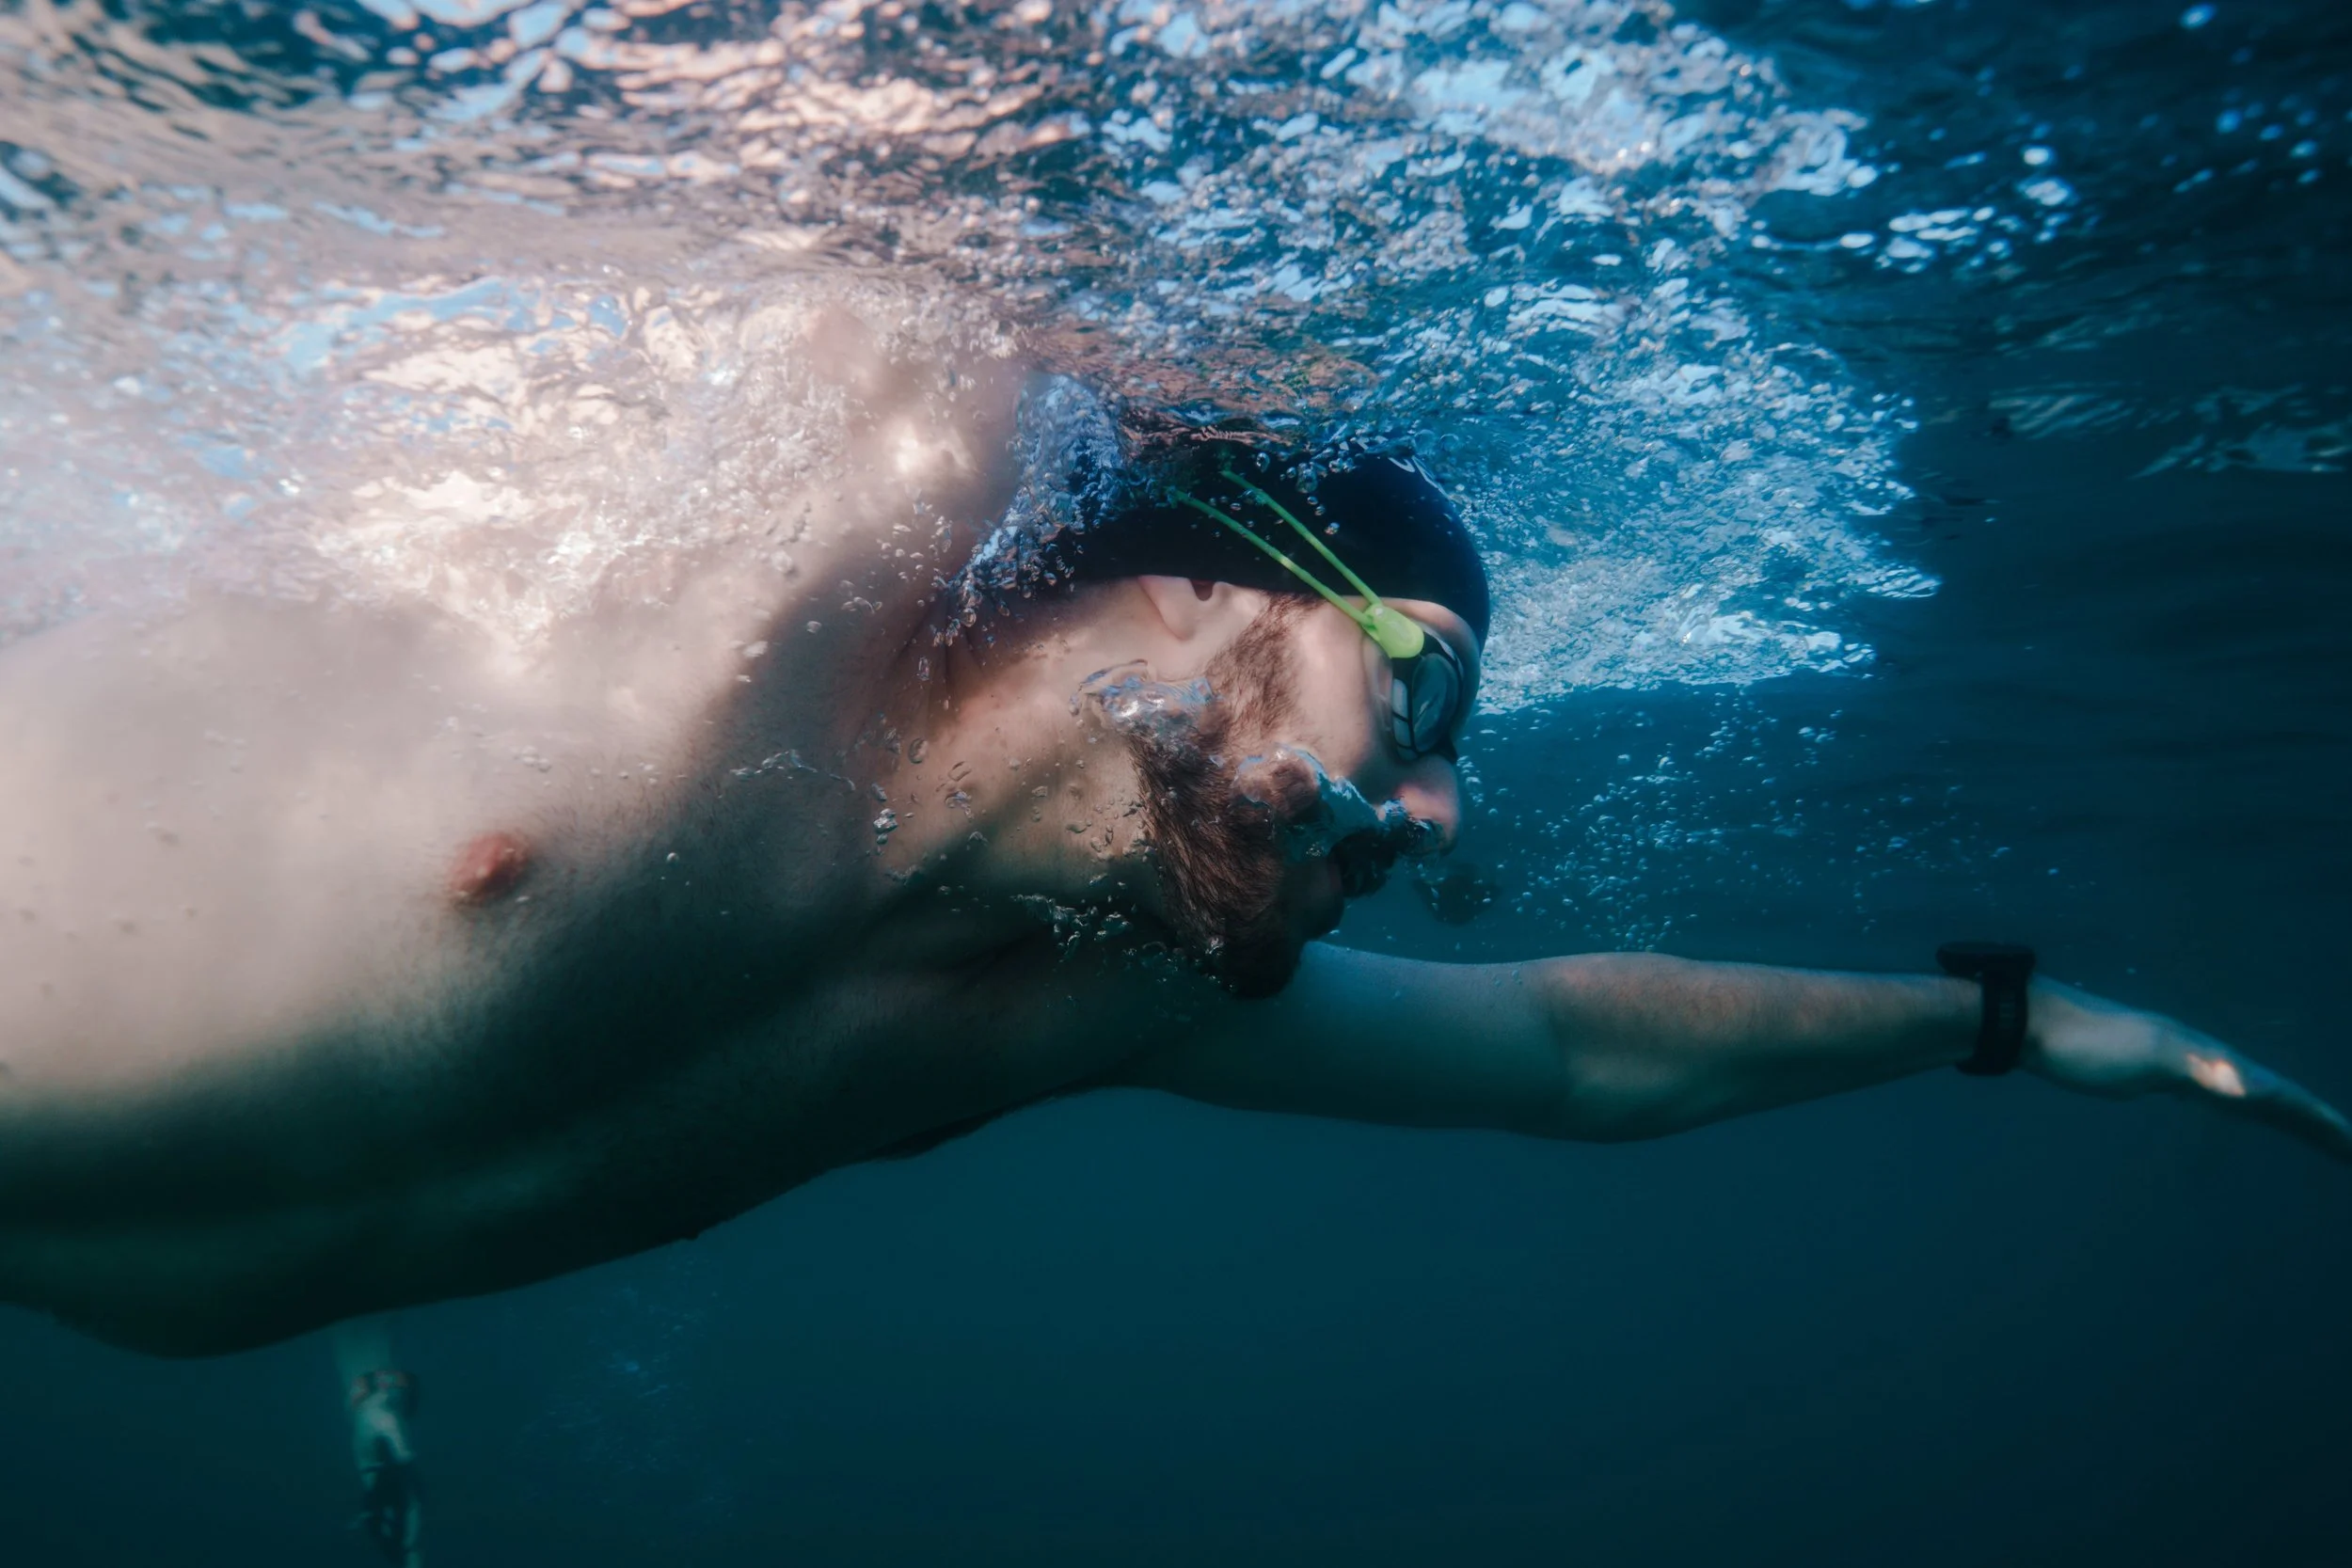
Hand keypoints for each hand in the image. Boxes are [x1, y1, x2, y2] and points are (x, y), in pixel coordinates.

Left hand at [349, 1371, 422, 1567]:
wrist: (376, 1416)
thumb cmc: (384, 1421)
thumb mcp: (390, 1431)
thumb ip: (399, 1445)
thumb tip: (409, 1459)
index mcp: (409, 1479)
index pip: (413, 1510)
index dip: (412, 1530)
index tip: (410, 1548)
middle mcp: (402, 1490)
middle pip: (406, 1524)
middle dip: (409, 1548)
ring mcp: (389, 1493)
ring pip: (391, 1526)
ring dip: (391, 1546)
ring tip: (397, 1565)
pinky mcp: (376, 1492)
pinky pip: (376, 1518)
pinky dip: (375, 1534)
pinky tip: (376, 1546)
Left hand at [2025, 979, 2351, 1163]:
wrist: (2030, 1024)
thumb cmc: (2086, 1043)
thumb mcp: (2146, 1057)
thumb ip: (2199, 1068)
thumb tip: (2250, 1090)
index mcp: (2209, 1055)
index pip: (2280, 1092)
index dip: (2319, 1119)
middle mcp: (2202, 1055)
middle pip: (2273, 1094)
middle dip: (2314, 1124)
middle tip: (2351, 1152)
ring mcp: (2178, 1062)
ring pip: (2246, 1093)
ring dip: (2281, 1115)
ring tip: (2313, 1135)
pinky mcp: (2151, 1071)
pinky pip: (2212, 1092)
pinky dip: (2237, 1105)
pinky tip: (2233, 1107)